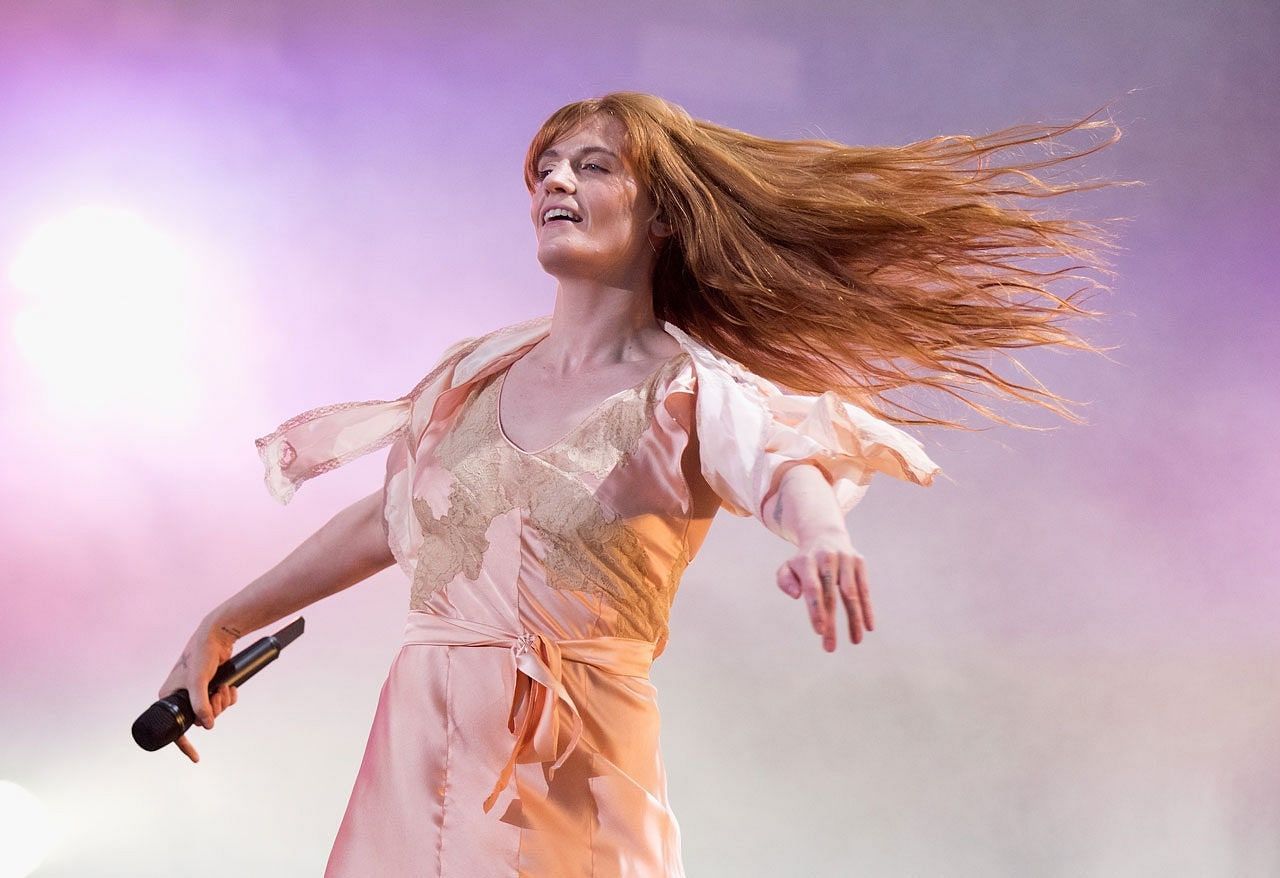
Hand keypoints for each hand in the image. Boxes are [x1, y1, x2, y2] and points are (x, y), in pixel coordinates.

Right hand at [156, 618, 242, 762]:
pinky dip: (228, 696)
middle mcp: (180, 696)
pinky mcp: (210, 687)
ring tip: (223, 687)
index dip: (185, 745)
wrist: (217, 636)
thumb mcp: (198, 681)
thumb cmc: (201, 655)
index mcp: (168, 697)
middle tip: (217, 695)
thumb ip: (201, 704)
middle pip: (200, 719)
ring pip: (213, 711)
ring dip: (223, 701)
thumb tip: (207, 725)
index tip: (196, 758)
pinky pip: (222, 701)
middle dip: (214, 710)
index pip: (174, 728)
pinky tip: (229, 687)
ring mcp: (196, 692)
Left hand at [775, 529, 873, 651]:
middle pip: (831, 595)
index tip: (819, 632)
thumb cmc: (804, 561)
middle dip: (832, 623)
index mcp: (807, 561)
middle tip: (830, 648)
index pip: (812, 589)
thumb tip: (796, 596)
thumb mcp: (788, 567)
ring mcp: (845, 559)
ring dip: (854, 619)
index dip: (816, 610)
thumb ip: (785, 581)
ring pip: (851, 593)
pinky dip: (867, 608)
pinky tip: (869, 626)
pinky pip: (865, 588)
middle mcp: (827, 559)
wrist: (825, 534)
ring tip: (856, 641)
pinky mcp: (859, 562)